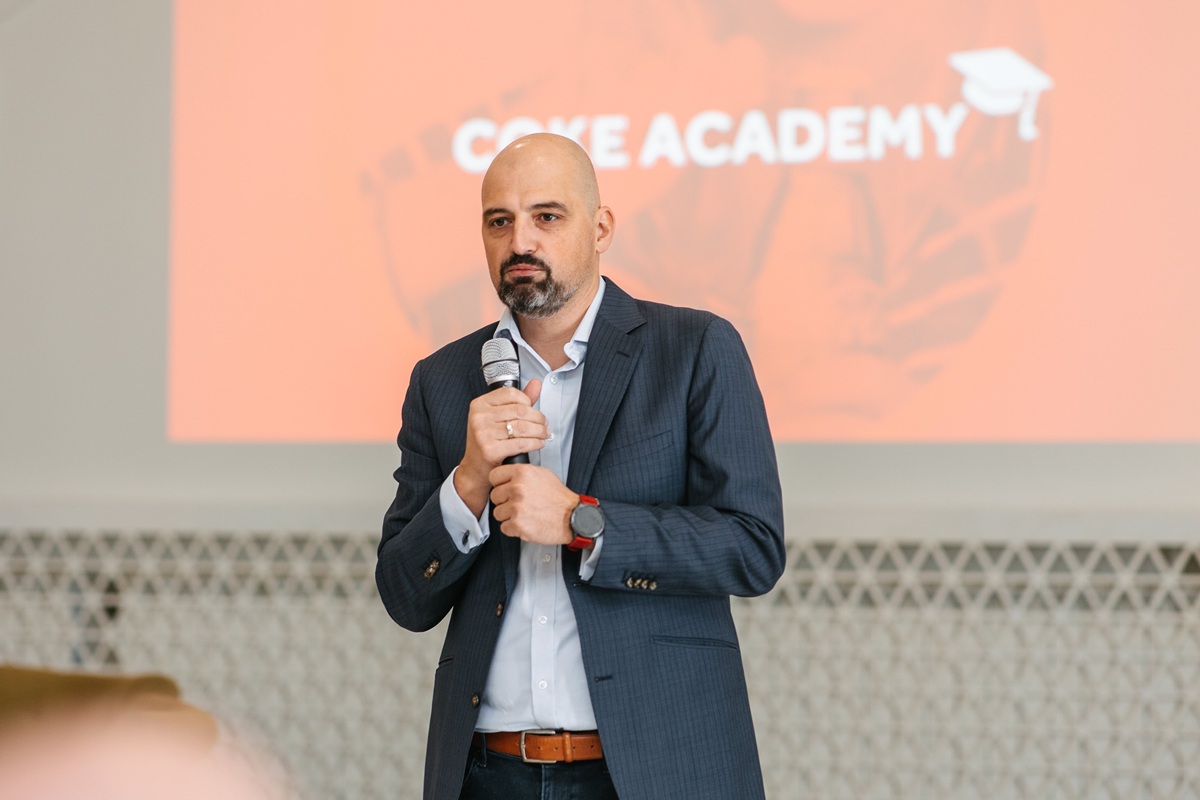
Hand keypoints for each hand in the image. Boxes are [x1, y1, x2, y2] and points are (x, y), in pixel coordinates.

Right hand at [454, 379, 547, 516]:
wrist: (475, 469)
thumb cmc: (489, 440)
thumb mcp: (498, 417)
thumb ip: (517, 400)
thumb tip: (536, 383)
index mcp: (479, 404)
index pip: (510, 393)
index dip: (527, 401)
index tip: (533, 410)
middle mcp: (479, 416)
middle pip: (520, 410)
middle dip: (538, 418)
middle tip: (545, 424)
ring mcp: (483, 433)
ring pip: (523, 427)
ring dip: (539, 431)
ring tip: (544, 434)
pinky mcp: (490, 450)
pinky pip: (521, 443)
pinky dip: (535, 443)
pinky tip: (539, 443)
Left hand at [489, 463, 578, 545]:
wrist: (573, 517)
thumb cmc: (559, 498)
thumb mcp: (543, 474)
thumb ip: (523, 473)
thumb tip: (508, 474)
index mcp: (522, 473)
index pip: (494, 476)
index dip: (499, 484)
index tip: (504, 488)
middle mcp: (518, 488)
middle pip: (494, 496)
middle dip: (504, 501)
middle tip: (518, 504)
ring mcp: (516, 507)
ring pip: (497, 513)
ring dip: (508, 516)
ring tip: (524, 514)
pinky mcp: (517, 524)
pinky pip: (504, 527)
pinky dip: (513, 529)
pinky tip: (525, 523)